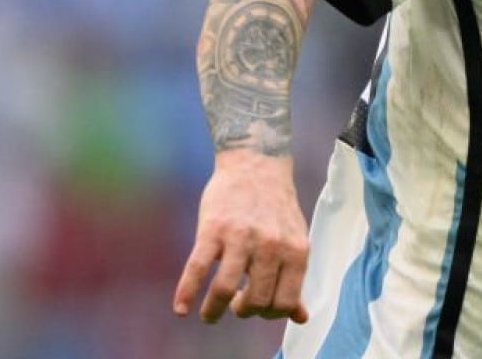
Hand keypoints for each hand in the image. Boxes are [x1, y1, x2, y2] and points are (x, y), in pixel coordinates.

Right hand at [172, 151, 311, 323]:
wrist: (257, 163)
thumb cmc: (277, 208)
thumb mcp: (295, 240)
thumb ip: (295, 279)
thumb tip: (300, 318)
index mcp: (296, 250)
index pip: (284, 303)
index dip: (268, 314)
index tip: (257, 307)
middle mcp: (271, 245)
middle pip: (256, 301)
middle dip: (243, 312)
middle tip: (235, 306)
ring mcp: (241, 237)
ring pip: (224, 290)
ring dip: (213, 312)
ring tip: (209, 315)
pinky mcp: (212, 229)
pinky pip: (197, 269)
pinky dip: (185, 293)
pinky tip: (181, 309)